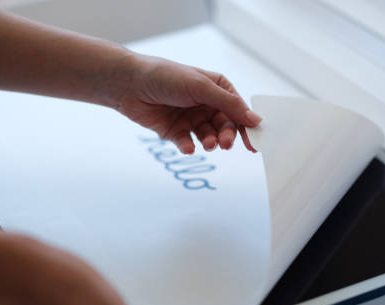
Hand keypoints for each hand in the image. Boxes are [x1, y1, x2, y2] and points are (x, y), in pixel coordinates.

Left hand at [114, 54, 261, 154]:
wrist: (129, 84)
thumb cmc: (165, 77)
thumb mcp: (201, 87)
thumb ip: (229, 104)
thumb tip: (255, 119)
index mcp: (216, 88)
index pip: (238, 109)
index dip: (247, 125)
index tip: (254, 143)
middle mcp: (205, 104)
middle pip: (225, 126)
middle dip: (227, 136)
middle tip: (225, 144)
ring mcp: (190, 118)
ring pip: (209, 136)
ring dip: (211, 142)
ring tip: (208, 145)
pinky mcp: (175, 131)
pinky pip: (188, 143)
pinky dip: (189, 147)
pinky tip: (187, 148)